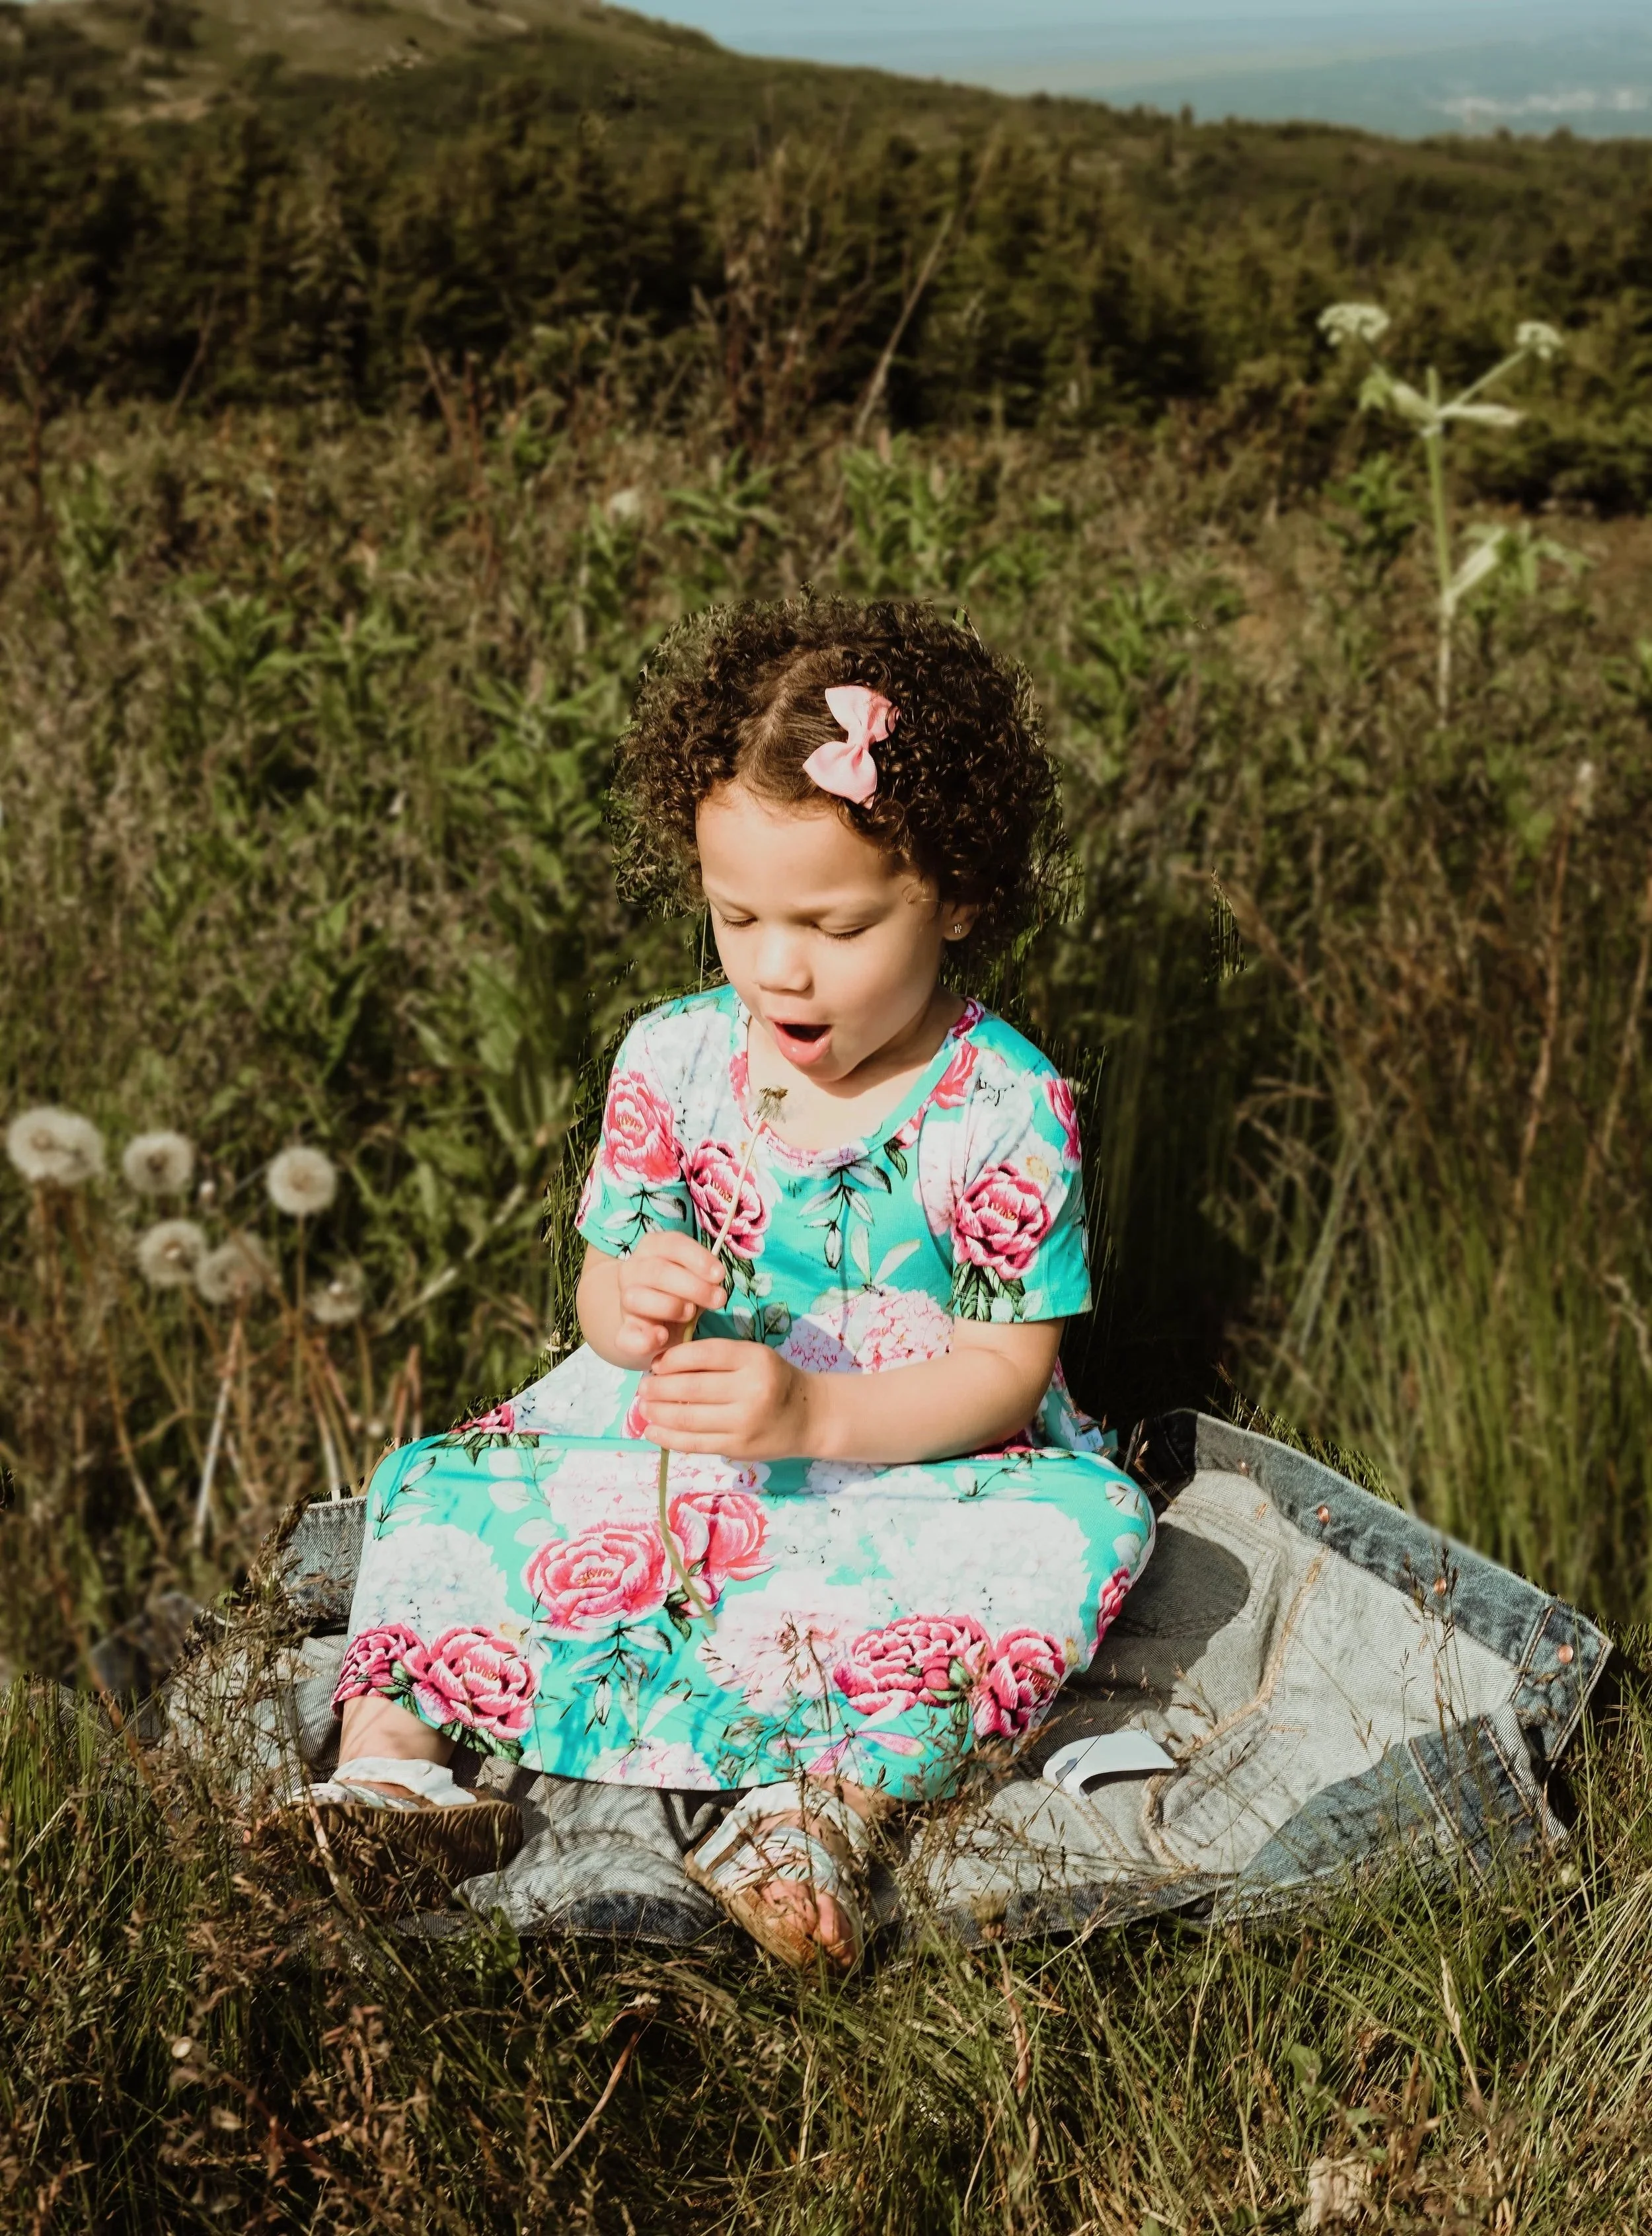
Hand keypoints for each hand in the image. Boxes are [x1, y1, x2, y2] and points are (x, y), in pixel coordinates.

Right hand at [610, 1231, 726, 1369]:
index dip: (697, 1258)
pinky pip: (625, 1337)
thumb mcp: (696, 1278)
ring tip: (691, 1314)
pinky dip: (643, 1339)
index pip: (672, 1243)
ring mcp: (626, 1301)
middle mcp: (633, 1270)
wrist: (660, 1324)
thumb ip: (704, 1276)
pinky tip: (662, 1337)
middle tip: (718, 1299)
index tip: (719, 1274)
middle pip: (657, 1271)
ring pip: (637, 1297)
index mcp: (653, 1248)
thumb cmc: (683, 1293)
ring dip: (671, 1306)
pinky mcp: (625, 1332)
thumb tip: (716, 1278)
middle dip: (693, 1286)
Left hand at [639, 1339, 812, 1458]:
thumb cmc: (773, 1380)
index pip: (702, 1354)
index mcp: (754, 1359)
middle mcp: (751, 1390)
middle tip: (643, 1387)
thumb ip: (716, 1358)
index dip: (672, 1359)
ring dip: (658, 1413)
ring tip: (644, 1408)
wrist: (808, 1416)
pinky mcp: (738, 1447)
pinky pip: (694, 1443)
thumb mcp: (753, 1357)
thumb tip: (662, 1366)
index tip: (656, 1364)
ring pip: (688, 1418)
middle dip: (658, 1388)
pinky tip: (653, 1430)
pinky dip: (668, 1438)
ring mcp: (744, 1422)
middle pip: (691, 1388)